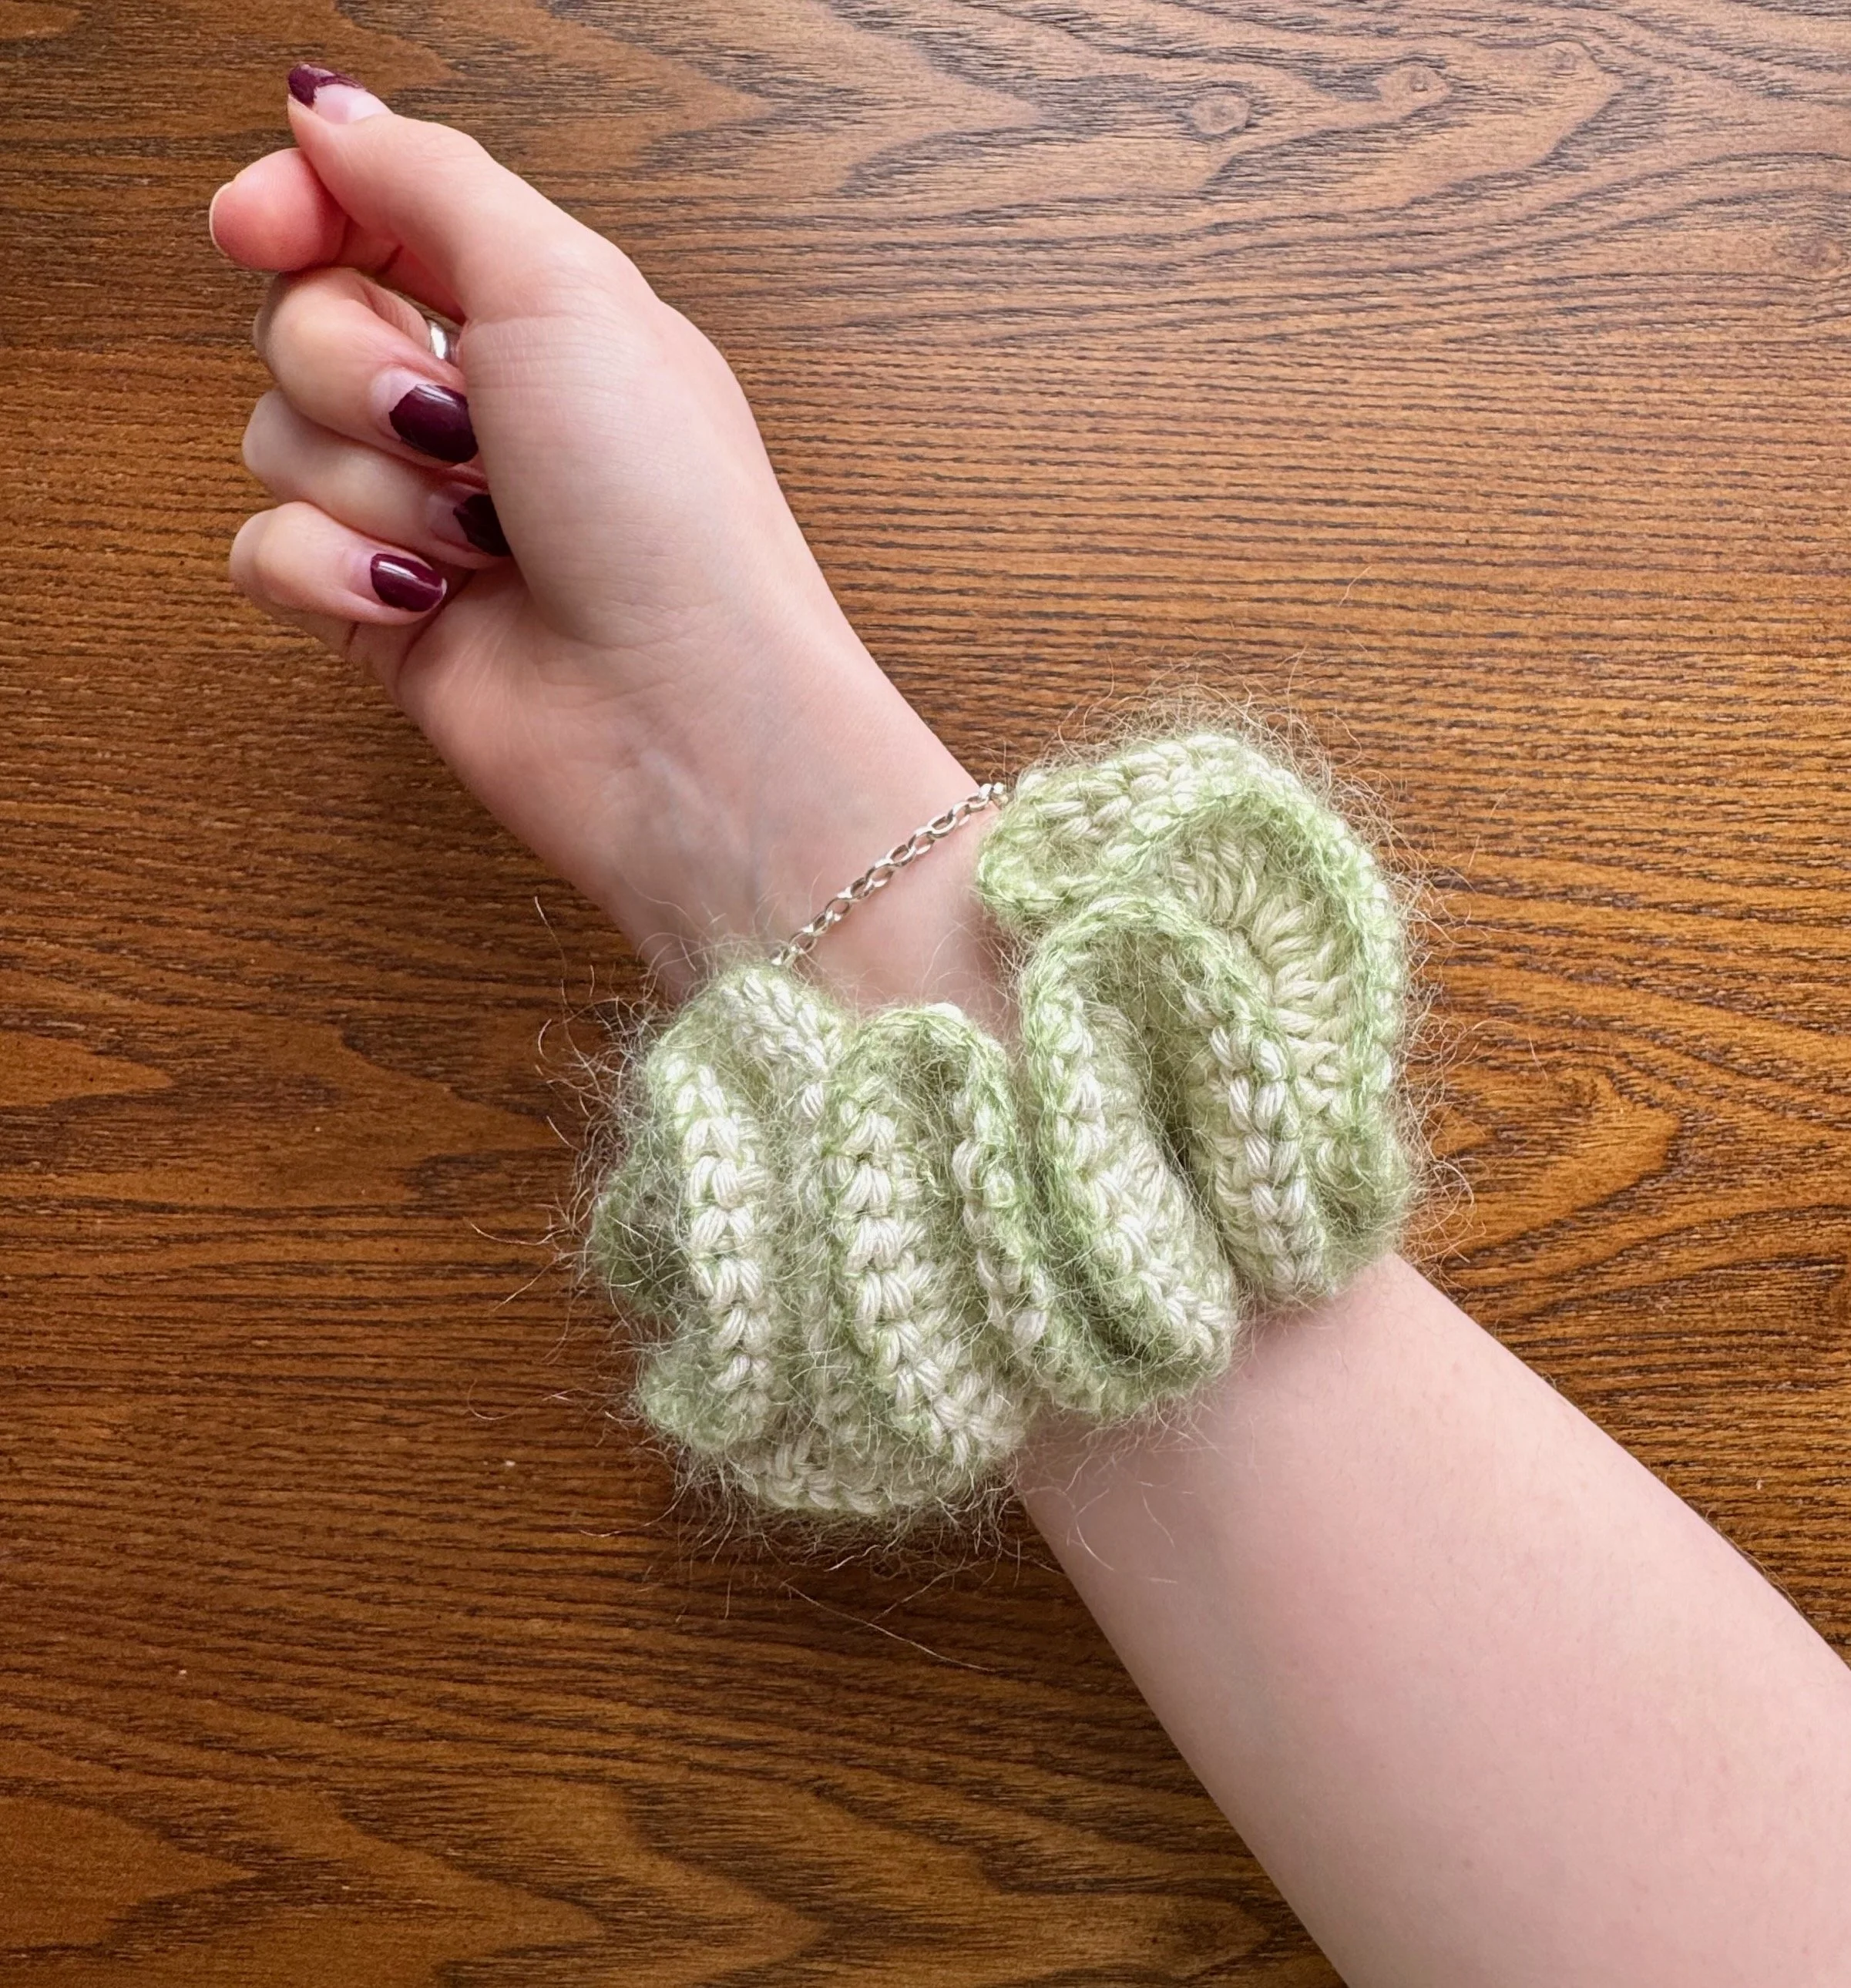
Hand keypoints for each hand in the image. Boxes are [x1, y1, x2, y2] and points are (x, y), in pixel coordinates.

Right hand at [210, 67, 998, 1010]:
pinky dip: (333, 573)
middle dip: (360, 372)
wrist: (688, 721)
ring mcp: (424, 518)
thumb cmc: (671, 517)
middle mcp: (475, 411)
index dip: (296, 208)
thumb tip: (326, 109)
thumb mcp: (570, 292)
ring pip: (273, 439)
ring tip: (483, 540)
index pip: (361, 212)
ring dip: (372, 486)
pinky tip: (426, 602)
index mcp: (535, 315)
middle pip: (299, 322)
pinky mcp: (382, 616)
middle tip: (462, 432)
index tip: (262, 226)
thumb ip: (434, 180)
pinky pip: (265, 552)